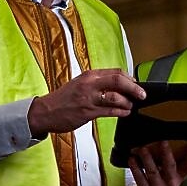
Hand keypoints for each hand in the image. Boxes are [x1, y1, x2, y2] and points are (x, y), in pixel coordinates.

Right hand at [27, 68, 145, 136]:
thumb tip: (120, 85)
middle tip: (142, 94)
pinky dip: (121, 112)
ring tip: (131, 105)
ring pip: (116, 97)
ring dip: (128, 102)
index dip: (130, 78)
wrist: (44, 112)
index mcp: (90, 75)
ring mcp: (89, 98)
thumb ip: (98, 82)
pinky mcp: (88, 112)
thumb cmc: (63, 99)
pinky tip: (125, 113)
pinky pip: (110, 111)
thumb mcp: (80, 83)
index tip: (136, 83)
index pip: (116, 72)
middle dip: (134, 88)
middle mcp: (90, 84)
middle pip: (119, 81)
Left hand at [128, 140, 186, 185]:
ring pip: (153, 172)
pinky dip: (135, 168)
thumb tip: (168, 141)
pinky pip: (140, 179)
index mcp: (180, 177)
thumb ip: (172, 163)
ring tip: (143, 149)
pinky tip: (132, 159)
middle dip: (166, 154)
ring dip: (147, 159)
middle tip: (163, 142)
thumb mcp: (171, 177)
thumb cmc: (161, 184)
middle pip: (170, 167)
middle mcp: (172, 184)